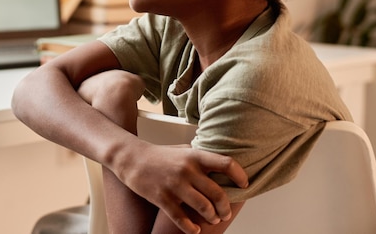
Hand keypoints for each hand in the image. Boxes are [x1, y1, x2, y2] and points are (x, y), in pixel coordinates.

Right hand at [112, 141, 247, 233]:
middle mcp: (187, 170)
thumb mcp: (182, 148)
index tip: (244, 184)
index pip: (226, 164)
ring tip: (212, 219)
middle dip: (225, 208)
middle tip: (226, 213)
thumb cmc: (159, 154)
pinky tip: (195, 230)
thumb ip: (200, 156)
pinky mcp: (162, 199)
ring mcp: (175, 185)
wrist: (131, 158)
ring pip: (204, 208)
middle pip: (218, 193)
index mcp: (194, 156)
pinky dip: (191, 228)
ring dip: (212, 217)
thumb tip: (219, 164)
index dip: (240, 176)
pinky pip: (182, 219)